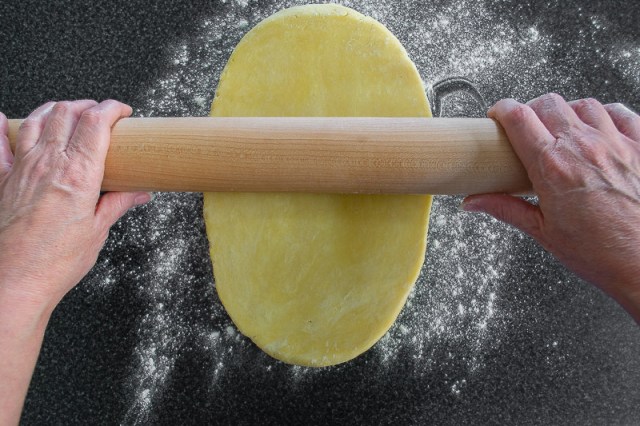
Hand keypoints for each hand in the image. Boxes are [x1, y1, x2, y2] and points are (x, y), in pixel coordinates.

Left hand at [0, 100, 150, 310]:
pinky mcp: (1, 179)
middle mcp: (48, 163)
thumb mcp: (97, 231)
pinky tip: (4, 120)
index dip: (112, 108)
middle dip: (88, 105)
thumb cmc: (54, 262)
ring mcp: (21, 168)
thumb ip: (118, 204)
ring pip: (38, 119)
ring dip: (56, 108)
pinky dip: (1, 127)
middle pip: (67, 112)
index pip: (96, 122)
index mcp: (78, 174)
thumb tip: (139, 193)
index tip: (122, 111)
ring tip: (68, 112)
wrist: (15, 282)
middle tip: (101, 114)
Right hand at [462, 94, 639, 320]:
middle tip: (526, 126)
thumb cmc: (602, 254)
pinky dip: (606, 114)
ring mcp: (615, 144)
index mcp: (553, 167)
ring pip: (584, 104)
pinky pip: (621, 113)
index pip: (519, 118)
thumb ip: (505, 209)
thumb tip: (475, 202)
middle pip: (549, 103)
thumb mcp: (543, 232)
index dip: (502, 110)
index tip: (497, 115)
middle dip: (531, 109)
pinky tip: (599, 127)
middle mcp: (583, 147)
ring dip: (567, 111)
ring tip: (561, 127)